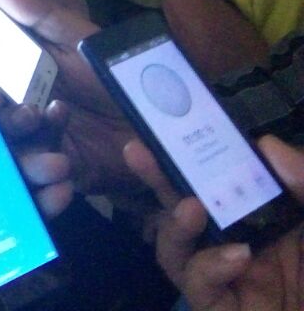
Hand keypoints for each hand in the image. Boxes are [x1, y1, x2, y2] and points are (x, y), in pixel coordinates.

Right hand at [0, 0, 139, 195]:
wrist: (170, 118)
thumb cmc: (122, 71)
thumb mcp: (82, 40)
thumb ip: (42, 16)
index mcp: (26, 78)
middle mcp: (29, 113)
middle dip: (7, 126)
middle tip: (29, 118)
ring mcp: (46, 145)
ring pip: (17, 160)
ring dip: (30, 162)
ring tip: (59, 160)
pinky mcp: (68, 175)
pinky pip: (45, 189)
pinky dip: (48, 194)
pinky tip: (63, 187)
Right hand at [124, 136, 303, 309]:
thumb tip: (264, 145)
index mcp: (280, 219)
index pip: (229, 180)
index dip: (201, 154)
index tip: (179, 125)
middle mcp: (250, 246)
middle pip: (191, 209)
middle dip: (161, 180)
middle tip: (137, 150)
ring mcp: (239, 284)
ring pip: (179, 252)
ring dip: (173, 227)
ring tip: (189, 207)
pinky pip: (201, 291)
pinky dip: (207, 269)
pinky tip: (235, 256)